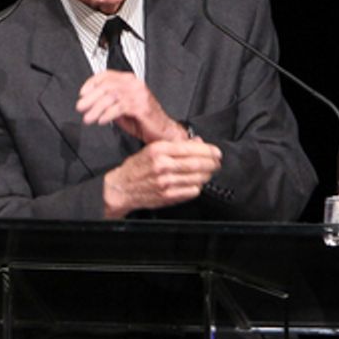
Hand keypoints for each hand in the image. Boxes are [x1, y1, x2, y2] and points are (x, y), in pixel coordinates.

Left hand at [76, 70, 186, 144]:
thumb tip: (92, 103)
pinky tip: (101, 121)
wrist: (162, 132)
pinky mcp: (142, 106)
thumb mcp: (122, 109)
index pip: (106, 75)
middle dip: (90, 98)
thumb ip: (110, 103)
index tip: (82, 94)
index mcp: (130, 81)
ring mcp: (139, 94)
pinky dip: (108, 114)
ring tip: (88, 118)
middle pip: (106, 86)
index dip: (91, 83)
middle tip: (81, 107)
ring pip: (111, 96)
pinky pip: (120, 107)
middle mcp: (134, 84)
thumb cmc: (144, 121)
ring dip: (96, 108)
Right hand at [103, 139, 222, 217]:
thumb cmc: (136, 168)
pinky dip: (197, 187)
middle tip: (217, 163)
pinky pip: (190, 191)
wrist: (121, 188)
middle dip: (212, 163)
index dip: (208, 150)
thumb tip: (197, 142)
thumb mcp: (152, 149)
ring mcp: (165, 182)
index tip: (216, 152)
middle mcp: (162, 165)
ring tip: (208, 173)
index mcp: (159, 150)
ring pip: (196, 178)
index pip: (191, 148)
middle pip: (197, 164)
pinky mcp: (167, 196)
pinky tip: (196, 183)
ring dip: (206, 175)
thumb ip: (175, 145)